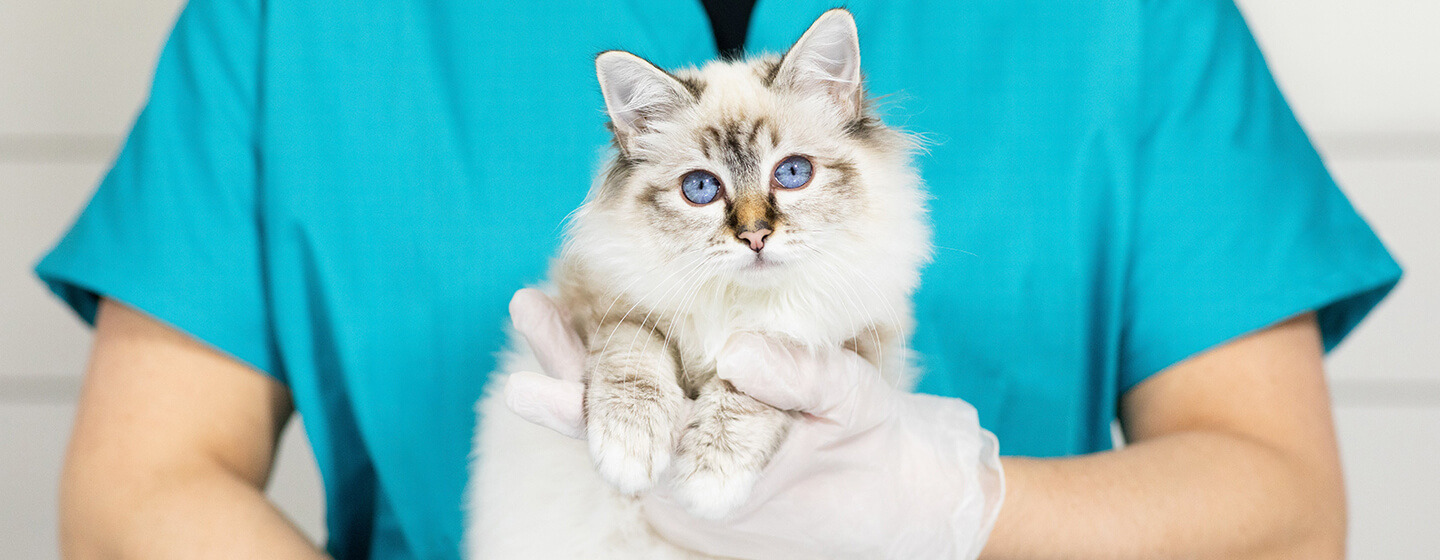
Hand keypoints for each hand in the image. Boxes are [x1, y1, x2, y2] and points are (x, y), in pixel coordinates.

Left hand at [503, 289, 1004, 558]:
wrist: (914, 508)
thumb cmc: (886, 456)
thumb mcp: (853, 407)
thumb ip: (799, 379)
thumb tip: (738, 350)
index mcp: (715, 489)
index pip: (630, 447)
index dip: (576, 410)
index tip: (522, 383)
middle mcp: (688, 501)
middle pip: (614, 434)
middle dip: (567, 371)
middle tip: (528, 305)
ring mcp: (691, 495)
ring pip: (629, 427)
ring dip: (586, 371)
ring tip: (540, 308)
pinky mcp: (702, 480)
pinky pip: (656, 426)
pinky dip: (625, 382)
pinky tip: (599, 331)